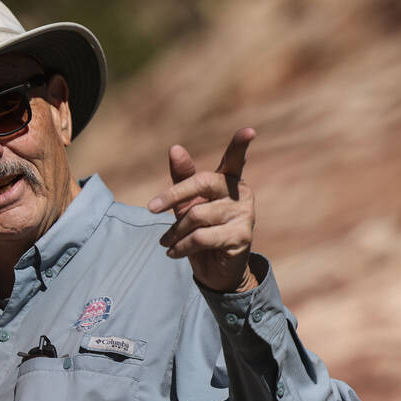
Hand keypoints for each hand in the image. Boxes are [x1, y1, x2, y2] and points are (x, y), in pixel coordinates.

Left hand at [147, 128, 257, 292]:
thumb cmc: (200, 228)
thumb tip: (175, 148)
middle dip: (173, 195)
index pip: (235, 158)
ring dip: (175, 231)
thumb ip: (182, 177)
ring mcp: (245, 214)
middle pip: (202, 183)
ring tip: (166, 241)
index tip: (249, 131)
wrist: (215, 269)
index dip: (240, 145)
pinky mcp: (242, 236)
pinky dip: (182, 246)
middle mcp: (241, 193)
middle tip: (151, 209)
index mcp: (229, 179)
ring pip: (197, 215)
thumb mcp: (187, 202)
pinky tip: (174, 252)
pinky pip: (202, 237)